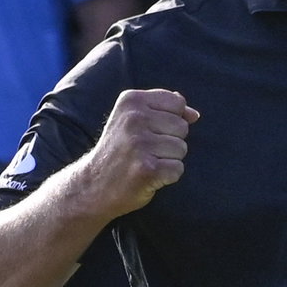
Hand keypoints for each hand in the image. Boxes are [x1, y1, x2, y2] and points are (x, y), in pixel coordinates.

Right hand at [82, 89, 200, 218]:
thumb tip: (194, 114)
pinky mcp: (147, 169)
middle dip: (170, 141)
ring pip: (181, 149)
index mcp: (131, 100)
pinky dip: (167, 176)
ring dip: (168, 160)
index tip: (148, 131)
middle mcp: (134, 119)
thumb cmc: (119, 150)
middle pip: (182, 127)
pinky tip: (148, 176)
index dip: (171, 120)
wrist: (93, 185)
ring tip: (145, 162)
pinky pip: (177, 169)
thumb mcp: (134, 120)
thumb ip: (165, 111)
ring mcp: (139, 144)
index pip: (178, 103)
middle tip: (144, 151)